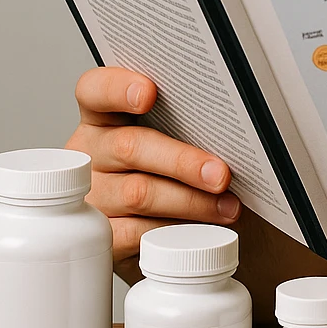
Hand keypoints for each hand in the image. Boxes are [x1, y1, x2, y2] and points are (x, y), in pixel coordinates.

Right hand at [66, 66, 240, 284]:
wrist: (171, 239)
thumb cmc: (179, 172)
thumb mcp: (180, 139)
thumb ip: (191, 125)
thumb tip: (235, 128)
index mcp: (106, 118)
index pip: (96, 90)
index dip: (118, 88)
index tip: (148, 93)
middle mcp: (91, 153)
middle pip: (129, 147)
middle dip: (182, 161)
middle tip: (220, 174)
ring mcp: (92, 196)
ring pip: (137, 193)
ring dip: (190, 201)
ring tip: (227, 207)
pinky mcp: (101, 237)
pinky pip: (134, 234)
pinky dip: (173, 232)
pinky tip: (199, 232)